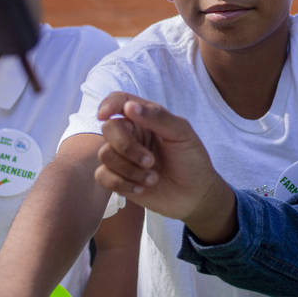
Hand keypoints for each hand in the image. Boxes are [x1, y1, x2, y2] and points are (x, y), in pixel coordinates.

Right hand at [95, 93, 235, 241]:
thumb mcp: (182, 134)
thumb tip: (129, 106)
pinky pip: (102, 176)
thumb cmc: (191, 159)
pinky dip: (122, 183)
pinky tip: (142, 189)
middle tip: (151, 161)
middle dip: (127, 146)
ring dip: (130, 170)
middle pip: (109, 129)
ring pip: (105, 154)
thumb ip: (158, 118)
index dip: (108, 104)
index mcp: (144, 118)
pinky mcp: (117, 178)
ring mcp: (122, 156)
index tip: (105, 115)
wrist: (195, 195)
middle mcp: (130, 135)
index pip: (119, 101)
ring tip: (153, 179)